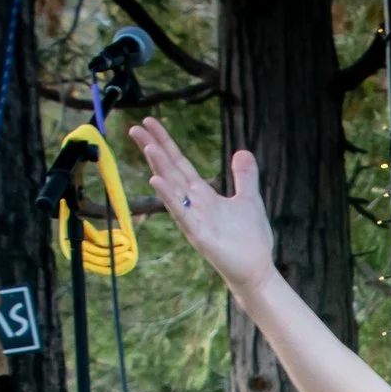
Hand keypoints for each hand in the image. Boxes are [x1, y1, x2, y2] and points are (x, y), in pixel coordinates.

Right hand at [128, 117, 277, 293]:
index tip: (149, 122)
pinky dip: (170, 198)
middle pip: (170, 171)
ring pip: (173, 190)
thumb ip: (244, 176)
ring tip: (148, 148)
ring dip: (160, 168)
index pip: (179, 163)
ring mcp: (193, 219)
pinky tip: (156, 181)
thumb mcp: (249, 198)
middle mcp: (193, 204)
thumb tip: (243, 151)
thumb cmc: (250, 238)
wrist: (256, 269)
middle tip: (134, 128)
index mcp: (203, 194)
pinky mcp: (199, 235)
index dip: (166, 143)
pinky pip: (181, 214)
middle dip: (154, 149)